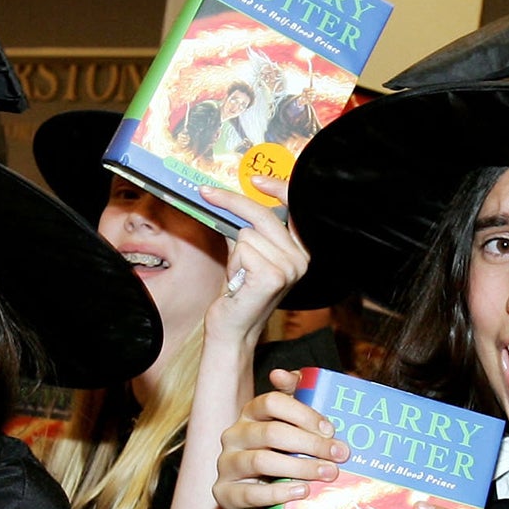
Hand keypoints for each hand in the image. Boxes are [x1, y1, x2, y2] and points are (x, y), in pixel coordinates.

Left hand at [207, 175, 311, 343]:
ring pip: (247, 233)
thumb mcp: (245, 253)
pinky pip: (242, 248)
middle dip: (231, 204)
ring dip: (235, 252)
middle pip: (262, 214)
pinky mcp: (273, 276)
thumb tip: (228, 199)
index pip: (295, 207)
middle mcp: (301, 259)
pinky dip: (234, 263)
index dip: (276, 188)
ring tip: (239, 274)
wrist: (232, 329)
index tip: (255, 179)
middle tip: (206, 194)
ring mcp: (290, 268)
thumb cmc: (238, 293)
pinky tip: (238, 281)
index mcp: (300, 250)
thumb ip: (245, 227)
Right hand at [212, 368, 347, 508]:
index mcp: (250, 415)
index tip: (331, 429)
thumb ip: (298, 402)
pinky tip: (302, 492)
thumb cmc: (286, 466)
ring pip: (261, 460)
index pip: (272, 403)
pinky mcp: (224, 494)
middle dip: (311, 444)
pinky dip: (280, 493)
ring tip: (327, 474)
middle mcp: (234, 436)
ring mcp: (226, 464)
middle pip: (271, 433)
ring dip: (300, 467)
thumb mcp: (297, 435)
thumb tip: (283, 374)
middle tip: (339, 455)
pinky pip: (251, 492)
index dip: (303, 414)